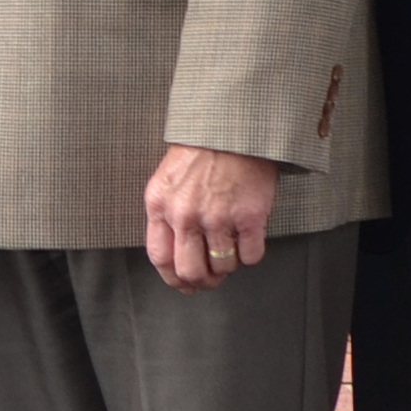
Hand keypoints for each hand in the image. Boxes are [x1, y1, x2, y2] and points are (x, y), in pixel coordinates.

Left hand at [142, 144, 279, 292]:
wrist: (235, 127)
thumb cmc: (203, 149)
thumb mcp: (169, 179)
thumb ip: (167, 214)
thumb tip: (174, 253)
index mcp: (160, 204)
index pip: (160, 257)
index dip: (173, 278)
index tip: (184, 283)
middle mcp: (186, 214)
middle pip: (190, 271)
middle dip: (203, 281)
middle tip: (212, 277)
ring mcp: (218, 217)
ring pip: (222, 267)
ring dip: (229, 265)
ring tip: (232, 249)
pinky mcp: (249, 217)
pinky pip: (251, 256)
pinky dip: (251, 255)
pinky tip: (249, 240)